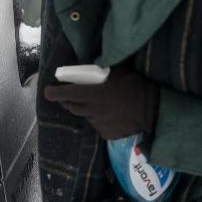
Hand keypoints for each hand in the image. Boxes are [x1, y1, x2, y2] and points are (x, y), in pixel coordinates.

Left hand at [43, 66, 159, 139]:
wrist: (153, 110)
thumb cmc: (135, 86)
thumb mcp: (116, 72)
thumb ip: (98, 73)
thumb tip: (86, 68)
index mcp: (91, 94)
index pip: (65, 94)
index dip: (53, 93)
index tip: (47, 91)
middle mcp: (91, 110)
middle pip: (71, 107)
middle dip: (67, 101)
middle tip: (69, 96)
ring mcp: (99, 123)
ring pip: (85, 116)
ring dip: (85, 110)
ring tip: (96, 104)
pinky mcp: (107, 133)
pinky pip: (98, 126)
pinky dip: (99, 120)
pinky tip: (110, 115)